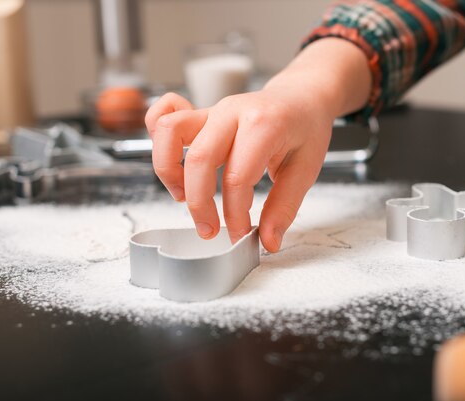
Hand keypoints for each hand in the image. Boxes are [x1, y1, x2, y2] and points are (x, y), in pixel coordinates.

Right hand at [145, 38, 370, 252]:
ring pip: (169, 131)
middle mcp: (233, 112)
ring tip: (182, 196)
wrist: (302, 96)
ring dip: (168, 170)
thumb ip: (284, 208)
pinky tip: (175, 164)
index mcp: (264, 124)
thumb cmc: (305, 129)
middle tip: (209, 230)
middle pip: (200, 159)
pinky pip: (163, 115)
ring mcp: (213, 109)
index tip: (241, 235)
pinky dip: (159, 139)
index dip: (235, 214)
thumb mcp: (306, 170)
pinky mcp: (200, 114)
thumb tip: (267, 241)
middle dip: (200, 204)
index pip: (238, 177)